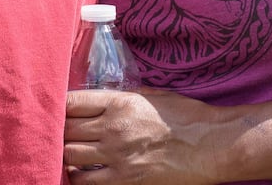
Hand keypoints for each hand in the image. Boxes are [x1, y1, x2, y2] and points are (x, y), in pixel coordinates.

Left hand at [63, 88, 223, 184]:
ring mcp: (117, 156)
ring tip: (69, 152)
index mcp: (119, 102)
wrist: (211, 145)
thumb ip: (123, 97)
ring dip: (66, 153)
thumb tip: (101, 100)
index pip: (72, 102)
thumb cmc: (186, 117)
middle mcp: (113, 128)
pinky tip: (80, 172)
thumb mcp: (152, 95)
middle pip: (66, 129)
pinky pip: (86, 181)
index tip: (59, 109)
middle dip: (60, 130)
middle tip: (60, 132)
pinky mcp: (124, 180)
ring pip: (70, 155)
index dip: (60, 106)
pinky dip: (78, 176)